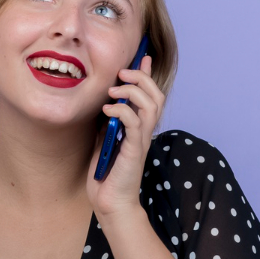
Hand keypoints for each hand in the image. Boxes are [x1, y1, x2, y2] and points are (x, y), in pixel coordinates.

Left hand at [87, 54, 165, 218]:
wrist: (110, 202)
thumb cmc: (107, 174)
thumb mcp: (103, 140)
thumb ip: (107, 122)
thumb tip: (104, 103)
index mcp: (138, 127)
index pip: (149, 95)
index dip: (147, 74)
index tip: (141, 56)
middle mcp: (144, 131)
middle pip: (156, 95)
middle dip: (141, 78)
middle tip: (122, 73)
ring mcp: (141, 140)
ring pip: (152, 105)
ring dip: (133, 91)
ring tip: (114, 90)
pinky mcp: (134, 150)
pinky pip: (135, 124)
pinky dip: (122, 111)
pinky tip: (107, 109)